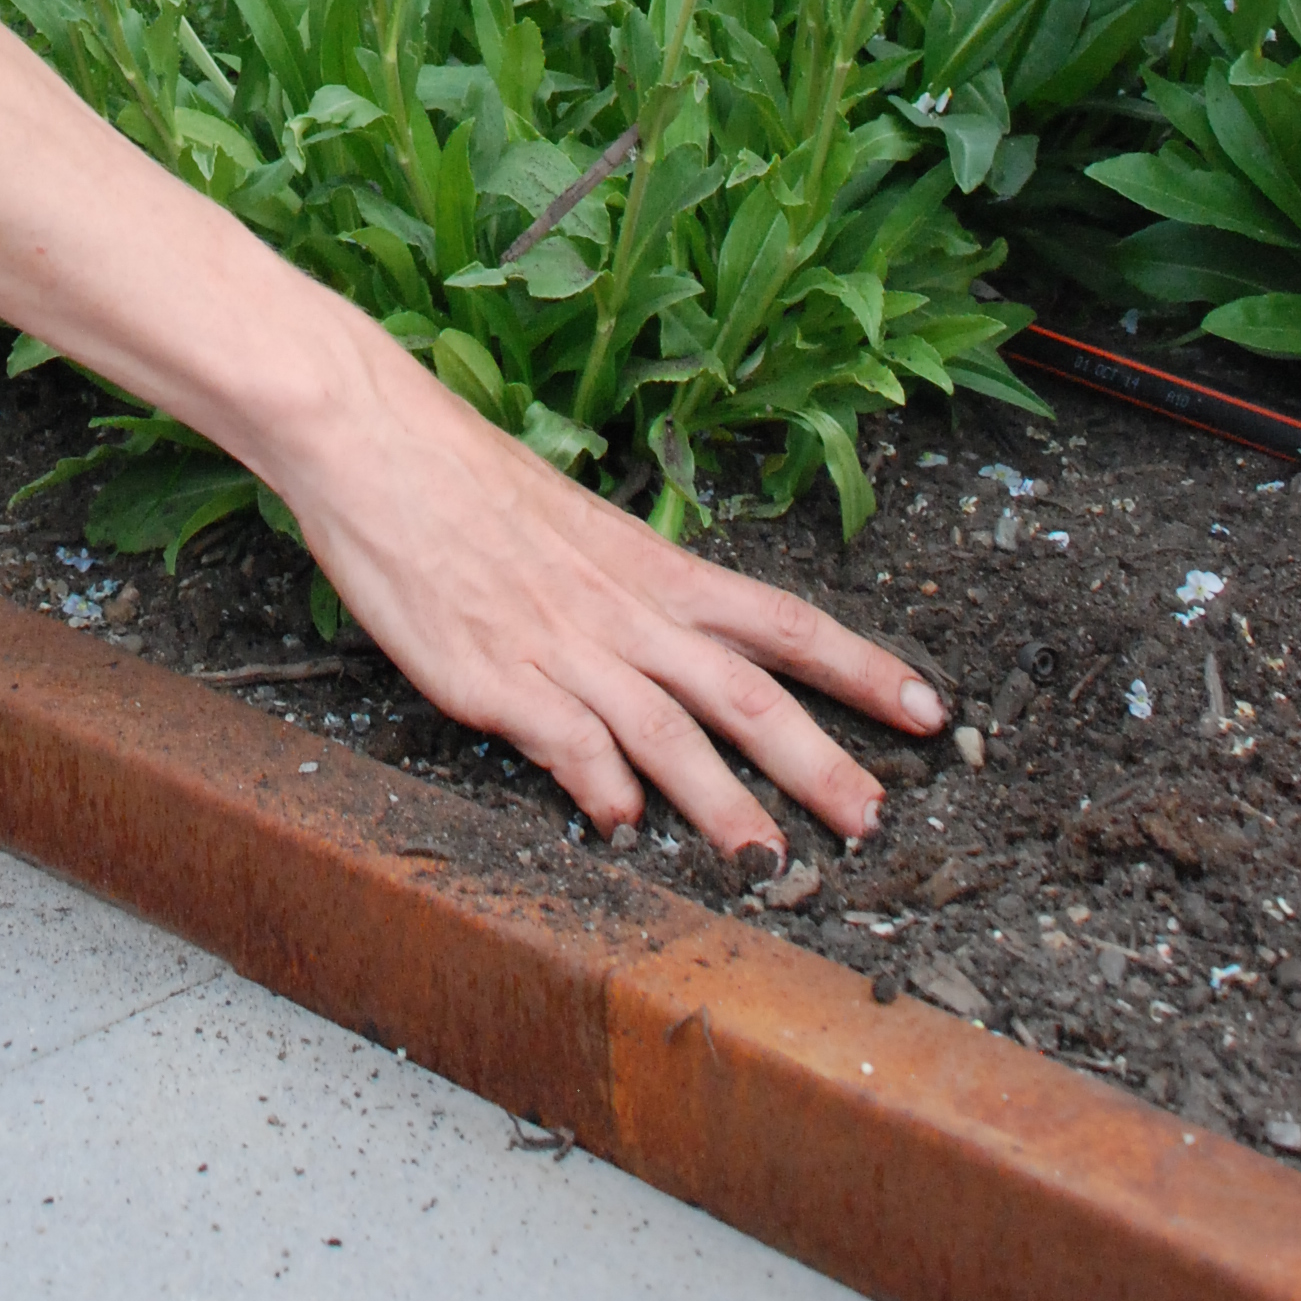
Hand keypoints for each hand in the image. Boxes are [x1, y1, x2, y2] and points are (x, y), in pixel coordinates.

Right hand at [285, 336, 945, 856]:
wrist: (372, 440)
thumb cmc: (462, 479)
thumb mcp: (571, 528)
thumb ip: (624, 601)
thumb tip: (666, 668)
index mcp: (649, 566)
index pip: (781, 619)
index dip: (860, 666)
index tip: (928, 710)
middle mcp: (622, 609)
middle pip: (745, 688)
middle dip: (820, 759)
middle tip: (877, 820)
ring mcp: (560, 644)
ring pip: (667, 728)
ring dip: (723, 800)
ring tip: (766, 860)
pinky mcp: (492, 675)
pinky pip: (564, 741)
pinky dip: (599, 784)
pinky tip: (621, 825)